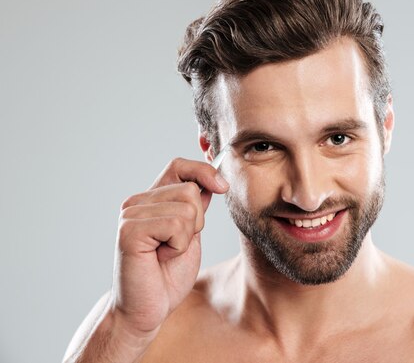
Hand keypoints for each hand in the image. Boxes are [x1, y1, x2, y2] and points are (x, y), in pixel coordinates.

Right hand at [111, 158, 228, 336]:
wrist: (147, 309)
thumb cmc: (167, 275)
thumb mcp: (191, 234)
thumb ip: (196, 207)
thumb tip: (213, 179)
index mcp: (151, 200)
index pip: (179, 166)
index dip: (204, 171)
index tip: (222, 187)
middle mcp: (137, 202)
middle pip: (190, 190)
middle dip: (197, 221)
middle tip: (176, 245)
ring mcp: (130, 214)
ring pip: (186, 208)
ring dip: (186, 237)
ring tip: (167, 252)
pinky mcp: (129, 230)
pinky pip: (175, 224)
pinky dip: (178, 245)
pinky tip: (161, 257)